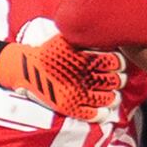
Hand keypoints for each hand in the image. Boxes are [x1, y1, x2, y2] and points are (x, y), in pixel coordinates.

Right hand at [0, 33, 126, 111]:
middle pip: (115, 80)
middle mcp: (84, 76)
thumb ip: (85, 38)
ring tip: (112, 95)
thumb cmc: (49, 52)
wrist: (25, 68)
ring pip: (107, 98)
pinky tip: (103, 109)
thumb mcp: (67, 39)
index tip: (119, 65)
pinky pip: (93, 114)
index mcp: (85, 58)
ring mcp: (78, 92)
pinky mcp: (70, 106)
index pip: (114, 62)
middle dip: (119, 80)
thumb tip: (104, 31)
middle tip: (118, 80)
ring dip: (113, 97)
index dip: (120, 64)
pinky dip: (102, 113)